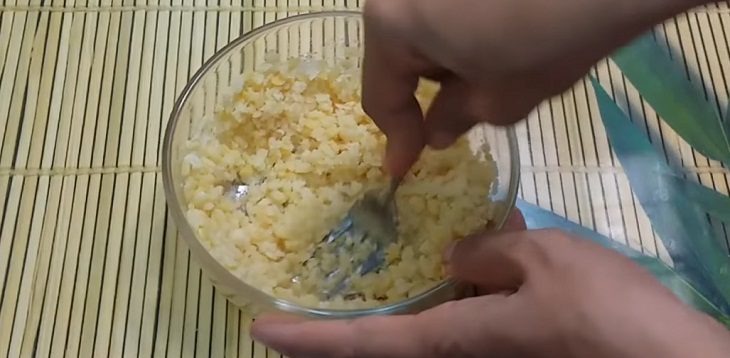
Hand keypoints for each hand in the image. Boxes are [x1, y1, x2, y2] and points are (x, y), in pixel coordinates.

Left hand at [251, 210, 729, 357]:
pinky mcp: (514, 344)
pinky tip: (477, 246)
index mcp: (453, 339)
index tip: (260, 327)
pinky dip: (462, 280)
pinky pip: (469, 312)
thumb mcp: (543, 260)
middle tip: (310, 290)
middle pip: (387, 339)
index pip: (363, 342)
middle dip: (345, 322)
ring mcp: (488, 351)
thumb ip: (489, 253)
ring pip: (432, 320)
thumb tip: (456, 257)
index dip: (308, 337)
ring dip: (413, 290)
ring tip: (403, 250)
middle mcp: (460, 354)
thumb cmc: (603, 314)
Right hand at [362, 0, 708, 176]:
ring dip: (450, 59)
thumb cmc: (545, 39)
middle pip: (403, 55)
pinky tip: (510, 37)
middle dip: (430, 91)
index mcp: (392, 23)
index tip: (406, 169)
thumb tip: (437, 132)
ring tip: (500, 72)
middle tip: (461, 119)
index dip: (397, 138)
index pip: (382, 93)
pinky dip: (469, 30)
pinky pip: (453, 8)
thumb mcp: (499, 97)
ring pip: (429, 28)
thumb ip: (456, 118)